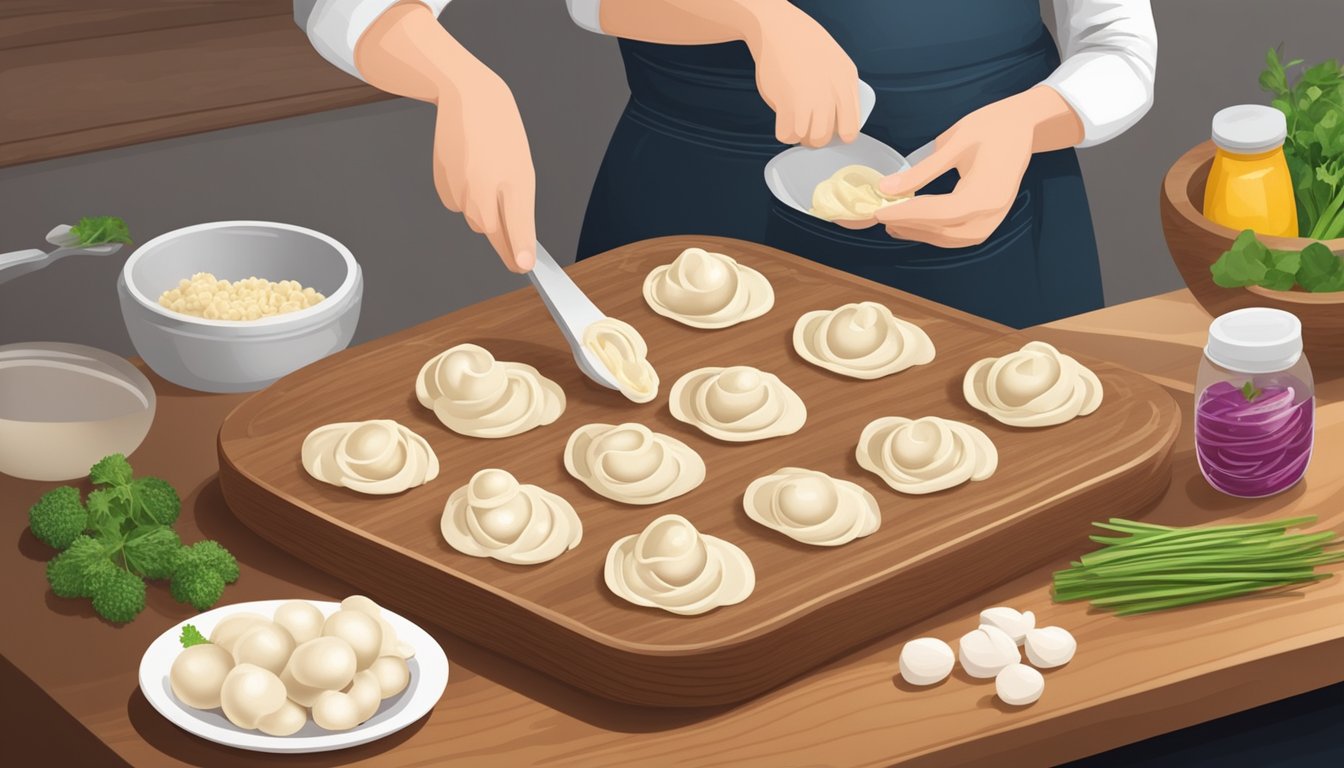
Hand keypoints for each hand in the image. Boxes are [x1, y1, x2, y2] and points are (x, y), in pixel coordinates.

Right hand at [432, 68, 536, 272]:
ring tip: (488, 177)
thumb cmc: (502, 136)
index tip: (524, 267)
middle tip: (514, 247)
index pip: (518, 224)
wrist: (470, 100)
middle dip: (503, 241)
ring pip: (474, 221)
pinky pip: (457, 207)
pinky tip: (469, 173)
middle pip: (492, 232)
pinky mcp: (442, 186)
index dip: (520, 249)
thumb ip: (520, 210)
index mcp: (515, 180)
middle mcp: (486, 186)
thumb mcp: (522, 170)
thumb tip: (518, 246)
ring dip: (483, 211)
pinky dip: (464, 199)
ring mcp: (461, 187)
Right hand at [745, 5, 859, 146]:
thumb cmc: (807, 47)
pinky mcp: (786, 102)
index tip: (830, 130)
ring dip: (801, 137)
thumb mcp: (838, 65)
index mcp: (847, 83)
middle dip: (816, 139)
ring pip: (809, 139)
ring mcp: (809, 99)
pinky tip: (784, 121)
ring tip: (796, 125)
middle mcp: (831, 93)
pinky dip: (785, 133)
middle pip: (827, 137)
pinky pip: (787, 134)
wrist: (780, 30)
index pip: (851, 129)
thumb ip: (841, 92)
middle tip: (808, 128)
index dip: (839, 136)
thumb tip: (837, 124)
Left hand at [874, 86, 1083, 247]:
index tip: (879, 211)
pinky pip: (958, 236)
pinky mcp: (990, 220)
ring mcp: (994, 220)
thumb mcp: (954, 142)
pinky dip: (935, 233)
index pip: (938, 213)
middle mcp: (992, 214)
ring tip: (892, 223)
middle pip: (943, 230)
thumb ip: (921, 170)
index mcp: (986, 193)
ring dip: (919, 233)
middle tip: (879, 216)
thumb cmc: (992, 126)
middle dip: (908, 225)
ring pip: (949, 239)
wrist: (1022, 126)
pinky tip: (915, 224)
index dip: (906, 214)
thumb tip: (887, 188)